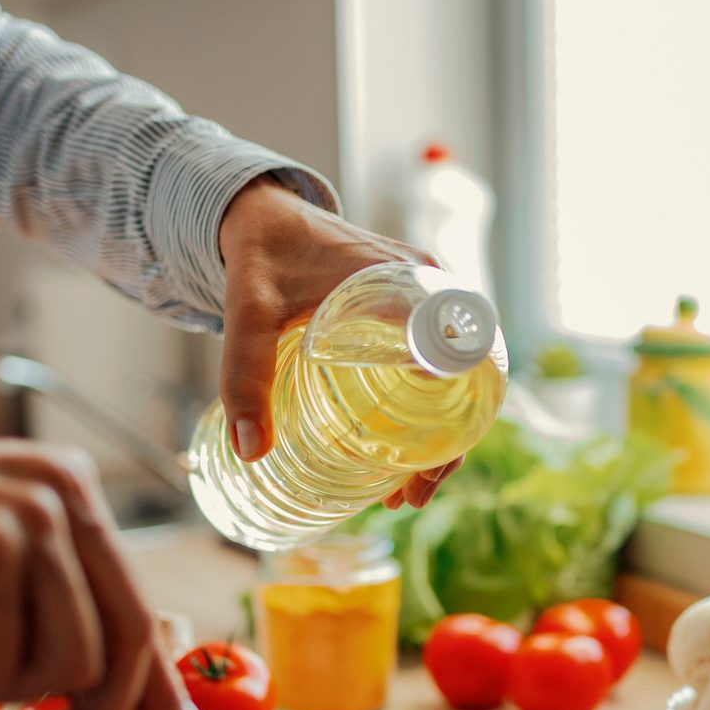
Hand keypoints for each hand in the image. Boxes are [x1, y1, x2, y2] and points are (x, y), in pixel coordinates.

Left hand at [216, 179, 463, 508]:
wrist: (264, 213)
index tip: (428, 460)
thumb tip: (251, 450)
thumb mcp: (247, 314)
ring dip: (442, 435)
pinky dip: (430, 409)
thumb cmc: (261, 256)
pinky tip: (400, 453)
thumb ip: (244, 374)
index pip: (456, 348)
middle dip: (449, 444)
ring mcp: (424, 299)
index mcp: (402, 281)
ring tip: (406, 492)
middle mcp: (427, 287)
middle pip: (465, 375)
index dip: (457, 406)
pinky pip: (438, 361)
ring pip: (455, 376)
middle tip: (412, 496)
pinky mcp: (412, 309)